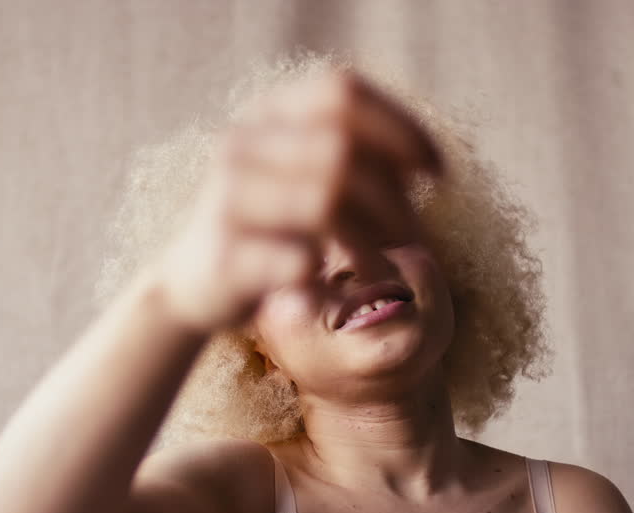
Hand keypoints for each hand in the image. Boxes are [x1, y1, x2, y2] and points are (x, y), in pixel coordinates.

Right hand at [150, 69, 443, 334]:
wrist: (195, 283)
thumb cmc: (274, 226)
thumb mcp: (311, 175)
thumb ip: (362, 156)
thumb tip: (430, 162)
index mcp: (267, 113)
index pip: (341, 92)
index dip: (399, 126)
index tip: (438, 172)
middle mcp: (241, 145)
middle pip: (341, 150)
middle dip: (393, 199)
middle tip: (413, 240)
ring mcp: (228, 199)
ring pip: (324, 201)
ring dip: (372, 242)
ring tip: (384, 274)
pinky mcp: (226, 257)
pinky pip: (301, 261)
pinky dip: (337, 284)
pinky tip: (343, 299)